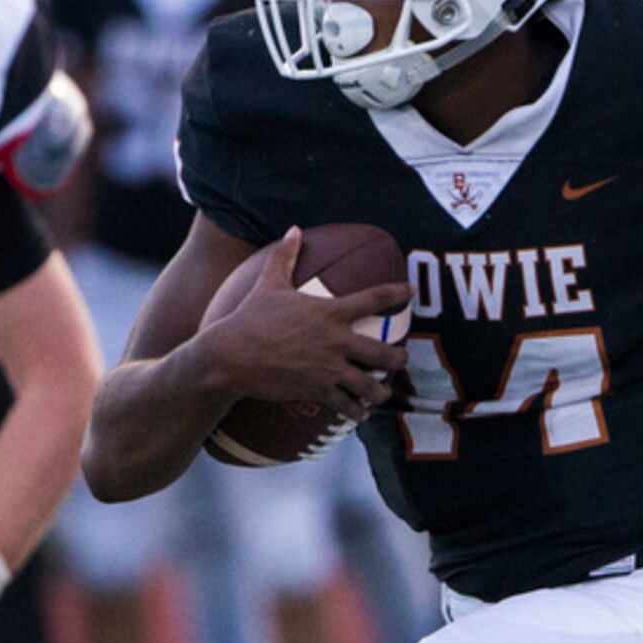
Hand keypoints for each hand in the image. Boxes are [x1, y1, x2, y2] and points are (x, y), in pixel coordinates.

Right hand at [201, 227, 411, 423]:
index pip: (374, 299)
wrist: (231, 355)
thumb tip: (293, 229)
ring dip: (380, 392)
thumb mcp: (269, 283)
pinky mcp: (317, 391)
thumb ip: (285, 256)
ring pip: (370, 386)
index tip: (410, 291)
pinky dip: (356, 412)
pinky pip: (347, 406)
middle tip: (401, 360)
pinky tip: (360, 414)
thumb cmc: (250, 317)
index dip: (397, 293)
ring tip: (381, 394)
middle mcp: (336, 342)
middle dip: (399, 359)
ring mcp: (329, 369)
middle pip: (385, 354)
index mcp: (330, 312)